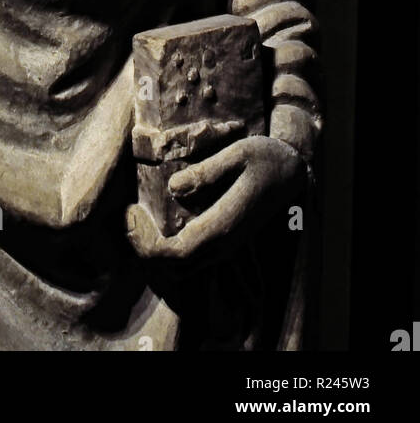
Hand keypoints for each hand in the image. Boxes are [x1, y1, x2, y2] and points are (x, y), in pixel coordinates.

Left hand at [126, 135, 304, 271]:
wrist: (294, 172)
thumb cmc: (265, 158)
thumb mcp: (238, 153)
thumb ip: (207, 171)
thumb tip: (173, 188)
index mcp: (224, 225)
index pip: (176, 253)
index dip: (146, 242)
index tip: (130, 212)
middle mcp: (224, 244)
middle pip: (174, 267)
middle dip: (144, 248)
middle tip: (129, 214)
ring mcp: (225, 247)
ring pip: (182, 269)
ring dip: (154, 252)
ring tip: (138, 218)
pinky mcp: (224, 242)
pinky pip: (191, 260)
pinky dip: (167, 251)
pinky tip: (157, 223)